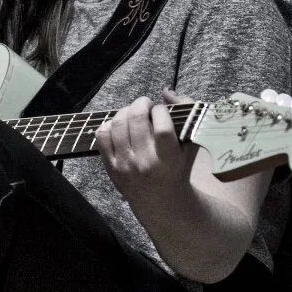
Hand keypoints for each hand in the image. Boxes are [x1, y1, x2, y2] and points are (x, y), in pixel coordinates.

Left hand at [94, 90, 199, 205]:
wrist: (160, 200)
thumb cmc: (178, 167)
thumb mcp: (190, 144)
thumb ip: (186, 112)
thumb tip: (165, 91)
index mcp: (168, 158)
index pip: (161, 127)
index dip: (160, 110)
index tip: (161, 110)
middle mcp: (145, 162)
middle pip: (136, 120)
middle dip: (141, 103)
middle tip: (146, 105)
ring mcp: (125, 165)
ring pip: (117, 124)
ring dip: (125, 111)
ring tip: (134, 113)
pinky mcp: (110, 167)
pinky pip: (101, 136)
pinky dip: (109, 124)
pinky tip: (120, 125)